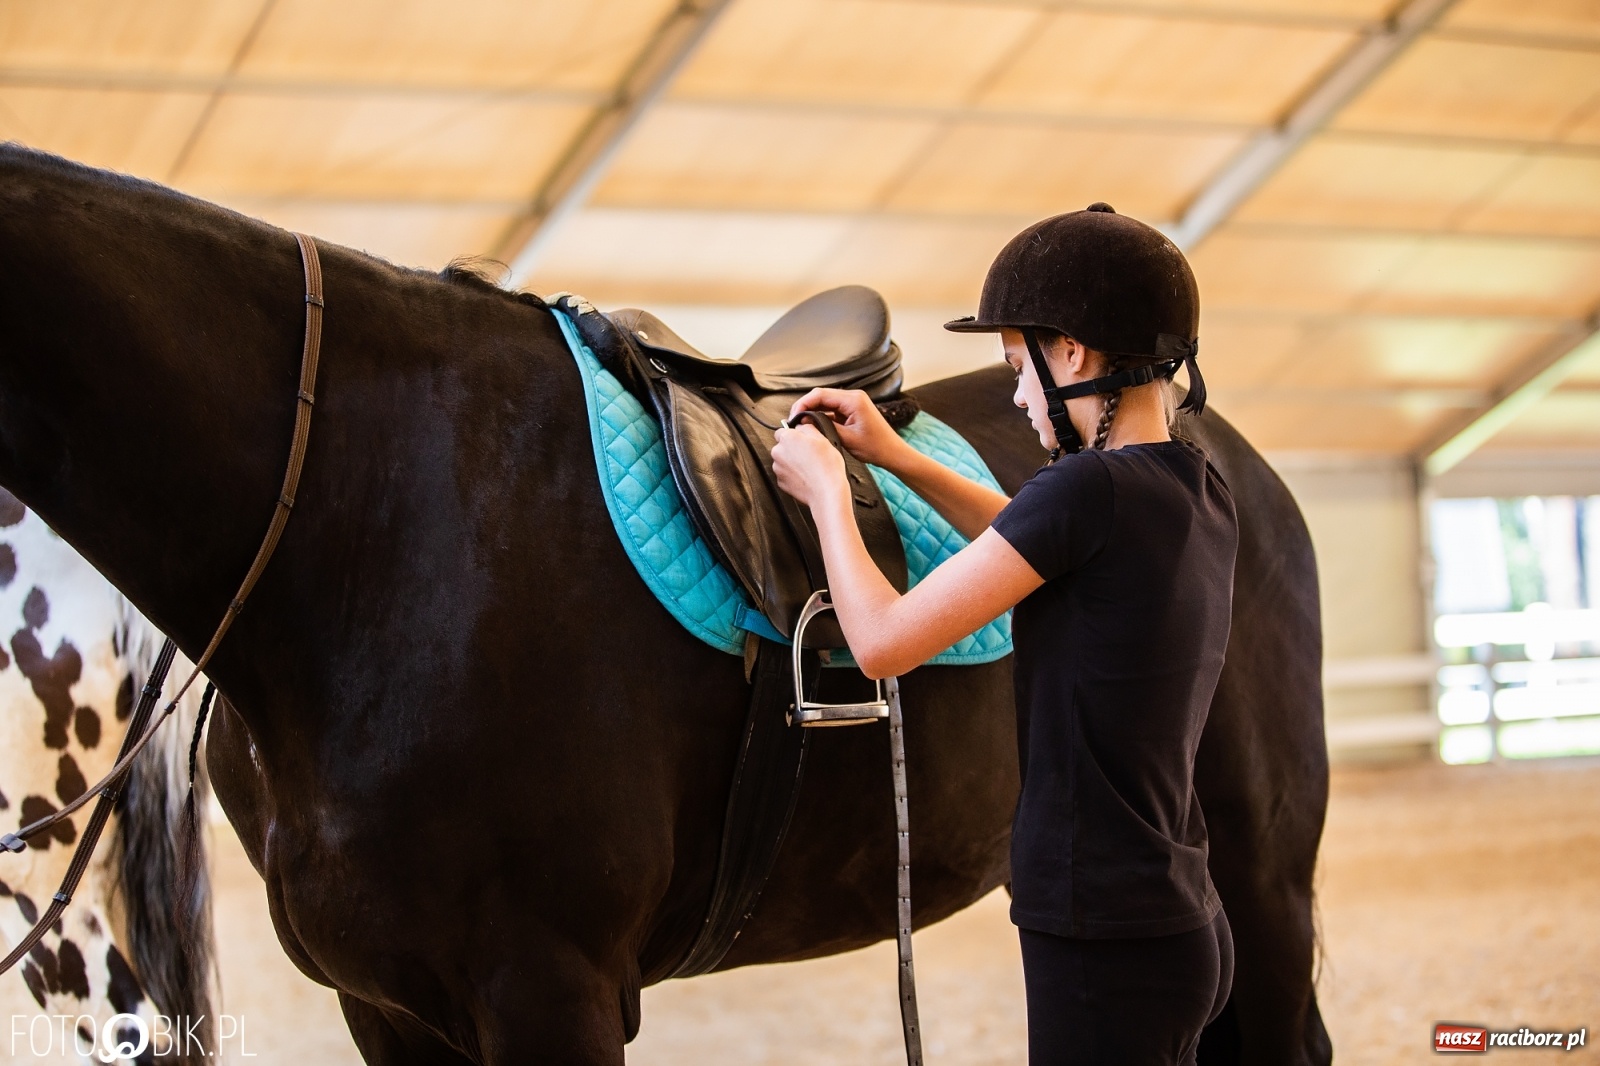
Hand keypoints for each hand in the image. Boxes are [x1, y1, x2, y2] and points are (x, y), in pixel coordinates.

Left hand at [771, 422, 847, 509]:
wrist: (827, 491)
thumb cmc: (827, 466)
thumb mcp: (822, 438)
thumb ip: (807, 427)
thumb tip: (801, 427)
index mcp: (787, 438)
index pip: (782, 430)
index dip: (793, 434)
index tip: (801, 439)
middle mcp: (778, 452)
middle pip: (782, 446)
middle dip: (793, 449)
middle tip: (809, 454)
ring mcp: (778, 469)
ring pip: (783, 461)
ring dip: (792, 462)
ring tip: (809, 466)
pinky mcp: (781, 483)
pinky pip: (785, 474)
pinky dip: (793, 474)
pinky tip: (806, 475)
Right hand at [787, 388, 907, 467]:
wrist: (892, 452)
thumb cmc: (876, 447)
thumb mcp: (847, 439)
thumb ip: (825, 427)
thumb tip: (806, 422)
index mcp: (853, 400)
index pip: (820, 394)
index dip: (803, 404)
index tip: (794, 416)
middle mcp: (853, 397)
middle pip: (821, 396)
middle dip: (805, 407)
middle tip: (794, 422)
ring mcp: (853, 402)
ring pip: (825, 402)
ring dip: (813, 412)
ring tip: (803, 425)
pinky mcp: (852, 410)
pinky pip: (832, 409)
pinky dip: (822, 416)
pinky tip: (815, 427)